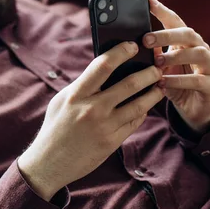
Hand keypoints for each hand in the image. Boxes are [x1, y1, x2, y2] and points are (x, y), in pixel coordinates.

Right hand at [18, 42, 163, 200]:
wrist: (49, 163)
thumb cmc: (55, 127)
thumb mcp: (62, 101)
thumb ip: (82, 86)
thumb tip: (104, 70)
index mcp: (76, 94)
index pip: (103, 65)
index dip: (121, 52)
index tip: (132, 45)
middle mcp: (92, 109)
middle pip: (129, 84)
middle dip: (148, 72)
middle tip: (157, 66)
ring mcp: (104, 127)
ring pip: (139, 105)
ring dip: (153, 93)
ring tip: (160, 85)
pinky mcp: (112, 142)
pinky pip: (134, 122)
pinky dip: (142, 111)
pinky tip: (146, 105)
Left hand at [143, 0, 209, 133]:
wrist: (192, 107)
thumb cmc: (172, 80)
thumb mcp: (158, 66)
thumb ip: (149, 53)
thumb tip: (127, 43)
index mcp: (185, 40)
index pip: (175, 20)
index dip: (162, 10)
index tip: (147, 1)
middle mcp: (200, 48)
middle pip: (188, 33)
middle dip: (166, 35)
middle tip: (146, 39)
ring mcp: (208, 66)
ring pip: (198, 53)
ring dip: (175, 56)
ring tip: (156, 62)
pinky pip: (197, 80)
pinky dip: (178, 81)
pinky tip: (162, 82)